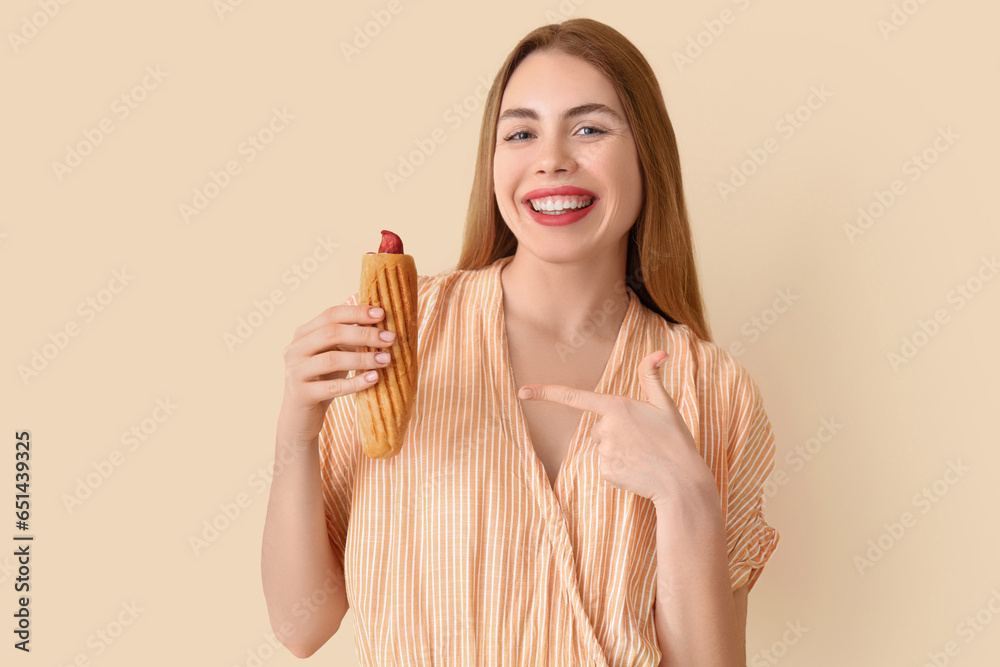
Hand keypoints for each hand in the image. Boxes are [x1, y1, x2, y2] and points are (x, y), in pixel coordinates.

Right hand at [278, 304, 395, 444]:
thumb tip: (381, 323)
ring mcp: (295, 372)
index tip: (382, 314)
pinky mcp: (302, 394)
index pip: (330, 315)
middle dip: (364, 334)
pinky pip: (333, 387)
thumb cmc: (323, 379)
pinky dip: (356, 382)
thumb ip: (349, 339)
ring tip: (386, 359)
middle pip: (331, 334)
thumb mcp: (334, 354)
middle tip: (390, 338)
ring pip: (332, 360)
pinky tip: (374, 378)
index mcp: (303, 334)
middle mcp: (295, 349)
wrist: (300, 416)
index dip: (356, 312)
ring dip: (362, 358)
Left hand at [517, 351, 712, 504]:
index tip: (522, 391)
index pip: (574, 397)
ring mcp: (603, 452)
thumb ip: (652, 378)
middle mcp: (605, 428)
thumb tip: (658, 352)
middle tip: (645, 440)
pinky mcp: (604, 472)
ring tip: (644, 455)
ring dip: (619, 449)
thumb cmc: (676, 442)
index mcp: (616, 407)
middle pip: (599, 426)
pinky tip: (638, 469)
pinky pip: (606, 465)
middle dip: (617, 431)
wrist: (682, 483)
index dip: (546, 393)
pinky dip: (620, 467)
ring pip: (603, 446)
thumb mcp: (665, 406)